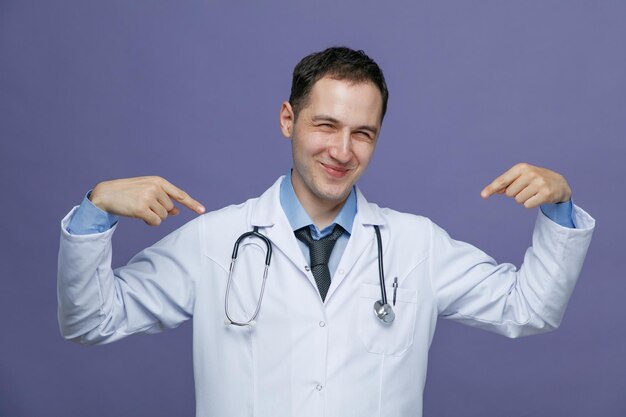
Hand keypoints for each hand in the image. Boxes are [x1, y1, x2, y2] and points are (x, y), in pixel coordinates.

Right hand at [90, 176, 204, 225]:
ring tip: (139, 208)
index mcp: (158, 181)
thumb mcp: (147, 191)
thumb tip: (177, 211)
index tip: (202, 211)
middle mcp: (155, 188)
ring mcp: (148, 197)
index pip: (179, 194)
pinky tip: (139, 216)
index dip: (192, 203)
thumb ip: (163, 199)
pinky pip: (155, 222)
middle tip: (144, 205)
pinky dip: (149, 222)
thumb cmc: (128, 193)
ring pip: (163, 217)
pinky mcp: (141, 208)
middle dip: (159, 211)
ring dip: (153, 217)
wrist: (106, 194)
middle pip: (170, 209)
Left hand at [480, 163, 571, 208]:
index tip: (483, 195)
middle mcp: (530, 173)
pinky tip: (538, 197)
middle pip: (509, 193)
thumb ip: (506, 183)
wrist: (559, 183)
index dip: (491, 188)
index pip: (502, 181)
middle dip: (515, 194)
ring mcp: (538, 183)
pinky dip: (530, 204)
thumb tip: (496, 191)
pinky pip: (527, 205)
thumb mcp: (521, 176)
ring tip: (533, 192)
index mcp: (521, 168)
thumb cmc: (534, 180)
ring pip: (518, 200)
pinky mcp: (545, 194)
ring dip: (523, 199)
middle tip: (526, 188)